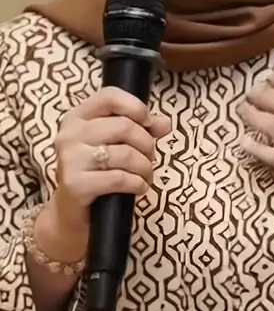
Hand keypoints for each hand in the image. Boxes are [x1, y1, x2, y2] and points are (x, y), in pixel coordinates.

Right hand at [37, 88, 169, 262]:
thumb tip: (165, 123)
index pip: (110, 96)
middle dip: (146, 144)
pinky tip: (139, 187)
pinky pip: (120, 178)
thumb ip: (141, 128)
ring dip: (145, 167)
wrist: (71, 213)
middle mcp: (70, 134)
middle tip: (149, 157)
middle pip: (124, 126)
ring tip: (145, 174)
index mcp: (78, 117)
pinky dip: (138, 184)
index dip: (136, 107)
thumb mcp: (116, 144)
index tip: (148, 123)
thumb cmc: (96, 172)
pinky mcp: (76, 184)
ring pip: (125, 153)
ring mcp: (70, 159)